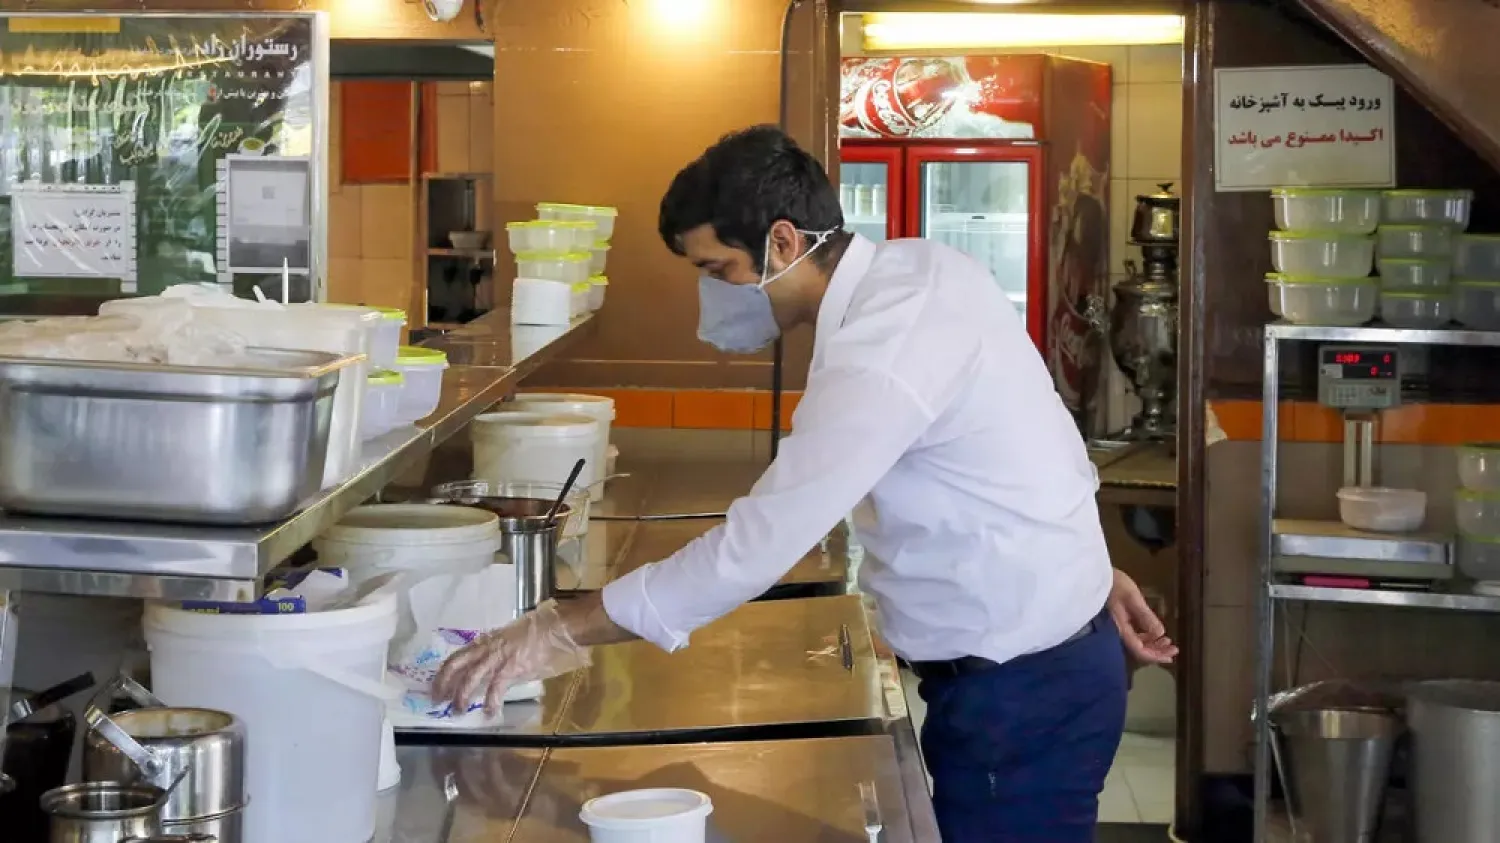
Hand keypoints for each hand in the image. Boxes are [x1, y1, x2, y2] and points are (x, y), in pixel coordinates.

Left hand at [431, 600, 590, 716]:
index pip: (458, 656)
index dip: (444, 672)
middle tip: (437, 700)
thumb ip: (500, 654)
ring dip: (462, 696)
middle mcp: (487, 648)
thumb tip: (494, 670)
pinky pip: (496, 687)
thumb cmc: (539, 633)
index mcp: (487, 641)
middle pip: (456, 664)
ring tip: (458, 711)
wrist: (556, 629)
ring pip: (471, 677)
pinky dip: (491, 702)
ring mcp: (498, 657)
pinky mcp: (511, 667)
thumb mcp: (512, 642)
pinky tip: (490, 714)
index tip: (436, 686)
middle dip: (443, 683)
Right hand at [1107, 568, 1177, 664]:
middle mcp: (1120, 632)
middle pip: (1139, 650)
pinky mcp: (1121, 621)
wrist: (1098, 576)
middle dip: (1157, 652)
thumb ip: (1145, 616)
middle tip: (1174, 650)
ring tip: (1167, 641)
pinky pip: (1135, 636)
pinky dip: (1147, 637)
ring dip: (1153, 645)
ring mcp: (1120, 627)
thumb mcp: (1133, 598)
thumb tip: (1160, 633)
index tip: (1171, 655)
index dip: (1155, 656)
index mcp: (1122, 629)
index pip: (1139, 650)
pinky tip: (1155, 633)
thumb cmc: (1114, 585)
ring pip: (1138, 643)